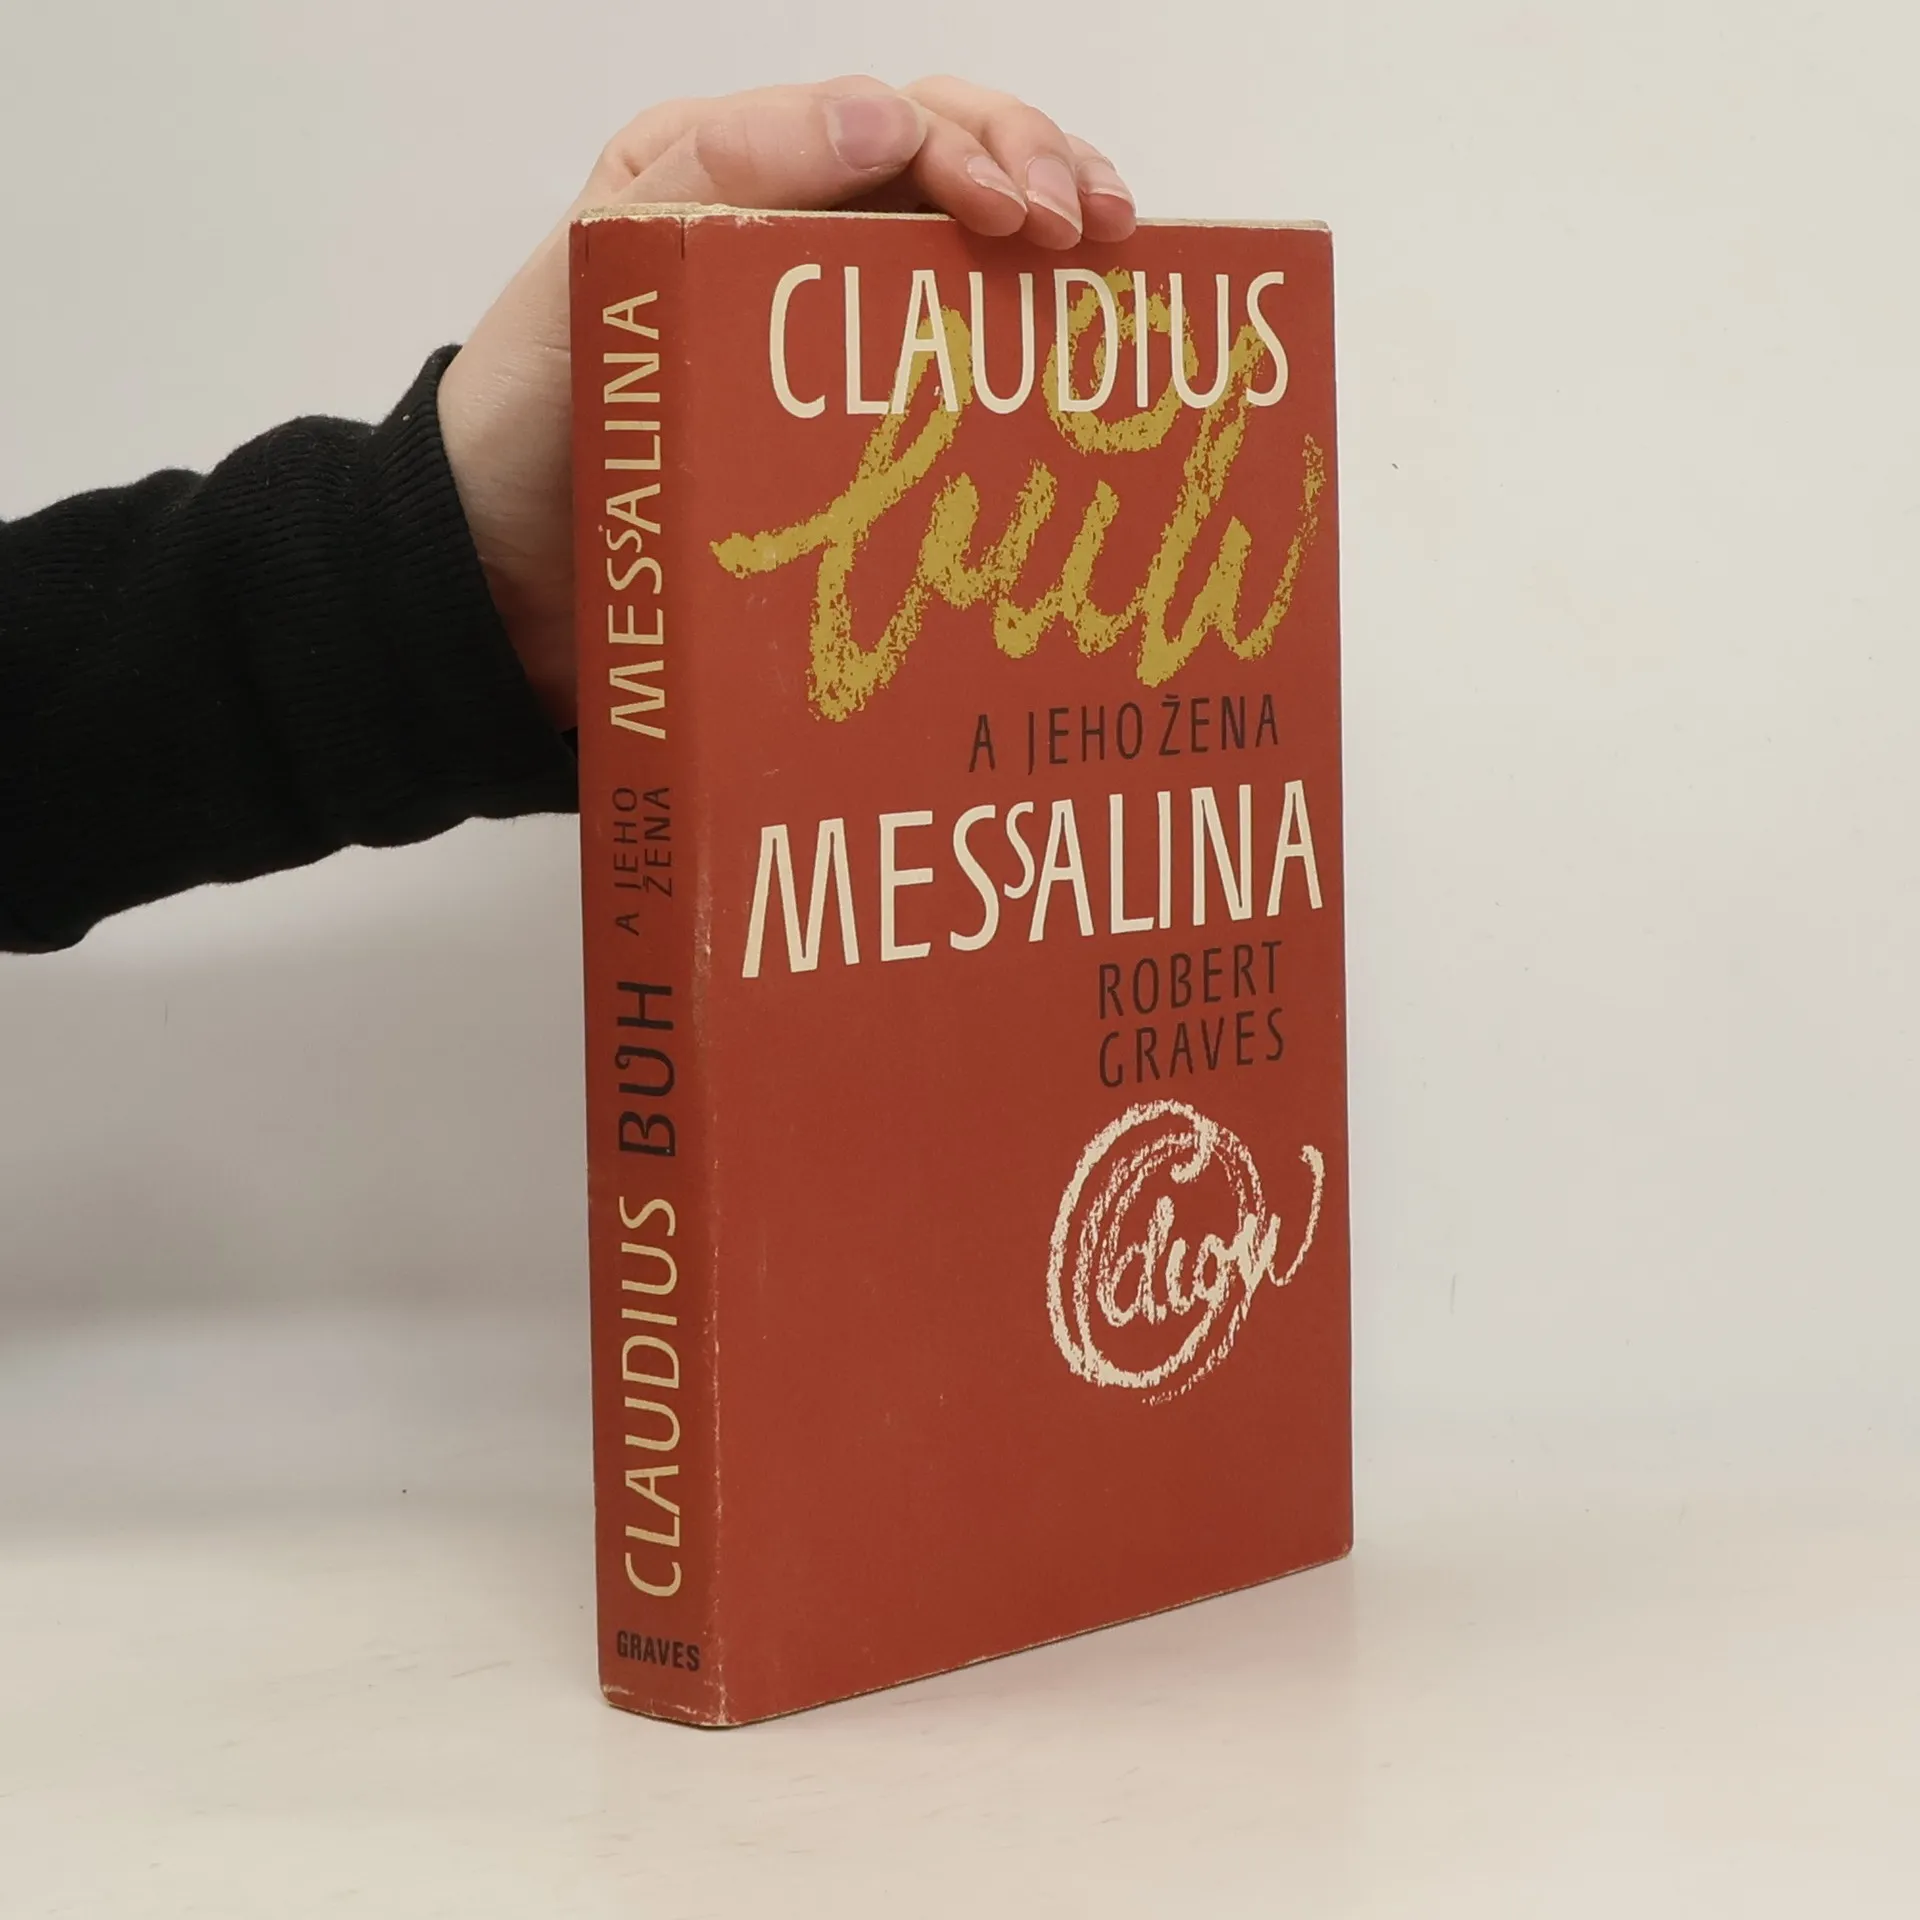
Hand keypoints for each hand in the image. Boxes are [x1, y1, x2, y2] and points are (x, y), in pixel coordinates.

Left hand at [436, 76, 1137, 729]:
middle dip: (1039, 171)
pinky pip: (951, 356)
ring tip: (1118, 256)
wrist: (505, 570)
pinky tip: (1078, 346)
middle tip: (1093, 232)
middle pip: (952, 163)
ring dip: (1052, 230)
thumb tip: (887, 119)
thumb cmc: (535, 415)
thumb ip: (729, 170)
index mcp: (738, 174)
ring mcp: (834, 326)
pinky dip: (1022, 338)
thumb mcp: (604, 259)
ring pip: (968, 246)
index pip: (891, 124)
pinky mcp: (853, 418)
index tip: (1022, 220)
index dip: (976, 149)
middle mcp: (798, 235)